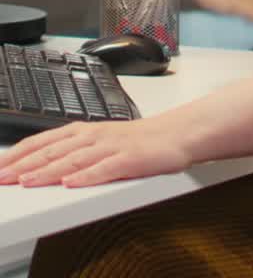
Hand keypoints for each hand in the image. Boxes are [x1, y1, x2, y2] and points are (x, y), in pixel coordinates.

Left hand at [0, 114, 190, 187]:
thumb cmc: (134, 141)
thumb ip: (70, 151)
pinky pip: (105, 168)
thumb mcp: (97, 141)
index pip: (43, 141)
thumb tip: (36, 164)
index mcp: (83, 131)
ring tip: (27, 181)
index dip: (18, 154)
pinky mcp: (130, 159)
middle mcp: (93, 136)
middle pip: (53, 151)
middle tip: (2, 178)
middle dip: (24, 165)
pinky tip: (71, 184)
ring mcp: (111, 146)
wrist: (174, 134)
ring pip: (74, 159)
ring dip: (48, 171)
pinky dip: (87, 176)